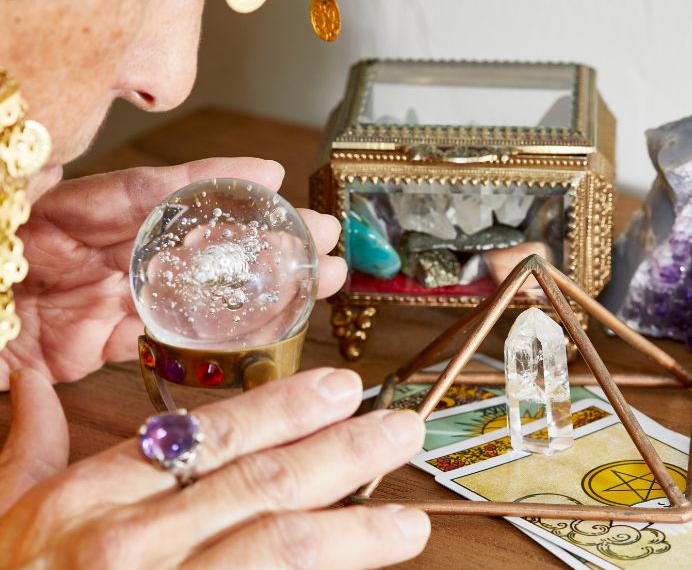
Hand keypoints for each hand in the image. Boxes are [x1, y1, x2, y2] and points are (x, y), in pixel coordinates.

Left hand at [0, 158, 346, 389]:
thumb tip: (123, 159)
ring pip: (202, 288)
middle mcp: (112, 249)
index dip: (219, 180)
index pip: (164, 190)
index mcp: (87, 209)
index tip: (272, 175)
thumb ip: (89, 189)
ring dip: (264, 284)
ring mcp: (114, 295)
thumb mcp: (40, 208)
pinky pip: (172, 337)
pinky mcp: (105, 342)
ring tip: (320, 277)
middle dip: (268, 235)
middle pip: (200, 239)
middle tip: (321, 232)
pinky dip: (224, 333)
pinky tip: (271, 324)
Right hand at [0, 367, 430, 568]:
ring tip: (409, 523)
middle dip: (344, 454)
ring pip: (278, 550)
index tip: (344, 388)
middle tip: (402, 432)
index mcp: (89, 499)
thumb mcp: (5, 516)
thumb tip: (31, 382)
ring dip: (355, 533)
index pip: (209, 436)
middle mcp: (128, 545)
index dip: (286, 408)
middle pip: (261, 484)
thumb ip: (29, 446)